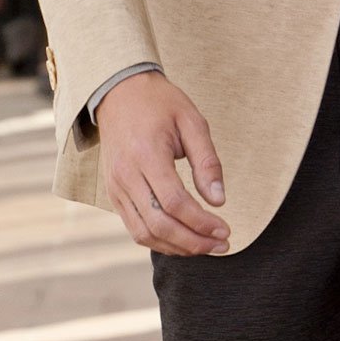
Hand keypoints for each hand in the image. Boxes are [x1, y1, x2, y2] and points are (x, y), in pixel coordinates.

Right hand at [97, 72, 228, 255]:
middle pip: (159, 224)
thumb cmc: (159, 104)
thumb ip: (208, 162)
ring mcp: (116, 187)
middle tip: (221, 245)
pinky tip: (183, 239)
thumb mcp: (192, 122)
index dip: (202, 223)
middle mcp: (126, 175)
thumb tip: (219, 200)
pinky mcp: (114, 194)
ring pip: (144, 233)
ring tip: (205, 246)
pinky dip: (159, 240)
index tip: (225, 230)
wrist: (119, 93)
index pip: (174, 203)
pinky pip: (134, 228)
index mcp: (147, 155)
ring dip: (177, 247)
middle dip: (193, 242)